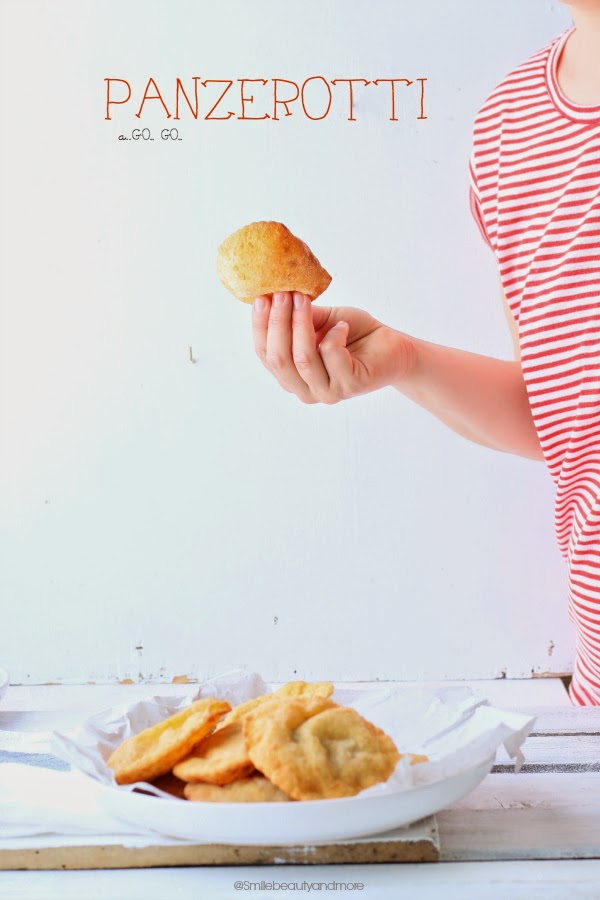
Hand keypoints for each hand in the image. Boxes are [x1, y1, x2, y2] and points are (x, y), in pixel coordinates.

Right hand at [251, 291, 412, 403]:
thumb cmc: (352, 333)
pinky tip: (343, 326)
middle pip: (279, 358)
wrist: (390, 347)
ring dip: (301, 324)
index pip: (265, 354)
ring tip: (304, 300)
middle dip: (278, 323)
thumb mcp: (320, 320)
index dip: (260, 326)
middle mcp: (304, 389)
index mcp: (290, 375)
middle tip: (283, 294)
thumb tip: (274, 296)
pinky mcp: (349, 386)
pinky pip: (331, 354)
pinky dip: (335, 334)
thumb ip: (297, 317)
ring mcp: (326, 392)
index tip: (262, 298)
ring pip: (303, 358)